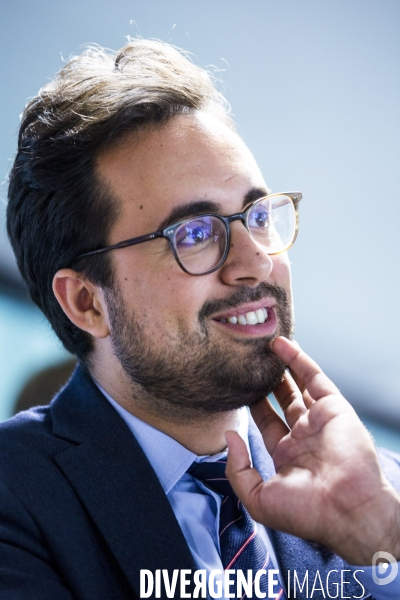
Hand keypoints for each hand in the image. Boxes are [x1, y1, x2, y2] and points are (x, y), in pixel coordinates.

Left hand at [225, 336, 399, 564]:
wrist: (347, 509)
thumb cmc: (306, 512)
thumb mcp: (259, 499)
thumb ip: (238, 468)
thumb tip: (230, 435)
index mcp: (288, 456)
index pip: (267, 423)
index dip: (255, 405)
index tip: (239, 388)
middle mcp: (304, 435)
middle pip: (283, 401)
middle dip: (268, 383)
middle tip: (252, 364)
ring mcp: (319, 419)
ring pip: (298, 385)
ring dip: (282, 366)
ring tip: (263, 347)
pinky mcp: (333, 407)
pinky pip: (314, 377)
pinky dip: (298, 359)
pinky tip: (281, 345)